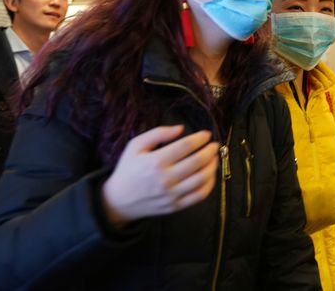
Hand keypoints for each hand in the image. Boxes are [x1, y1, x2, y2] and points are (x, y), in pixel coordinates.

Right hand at [102, 125, 219, 226]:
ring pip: (202, 179)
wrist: (119, 200)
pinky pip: (199, 196)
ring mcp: (172, 194)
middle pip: (198, 161)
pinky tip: (210, 175)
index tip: (206, 134)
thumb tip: (180, 128)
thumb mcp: (135, 146)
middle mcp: (165, 179)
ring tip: (214, 158)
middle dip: (211, 150)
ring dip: (213, 166)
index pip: (186, 146)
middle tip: (214, 145)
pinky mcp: (175, 206)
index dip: (200, 138)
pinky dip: (209, 184)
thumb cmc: (129, 169)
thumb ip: (158, 134)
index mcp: (155, 161)